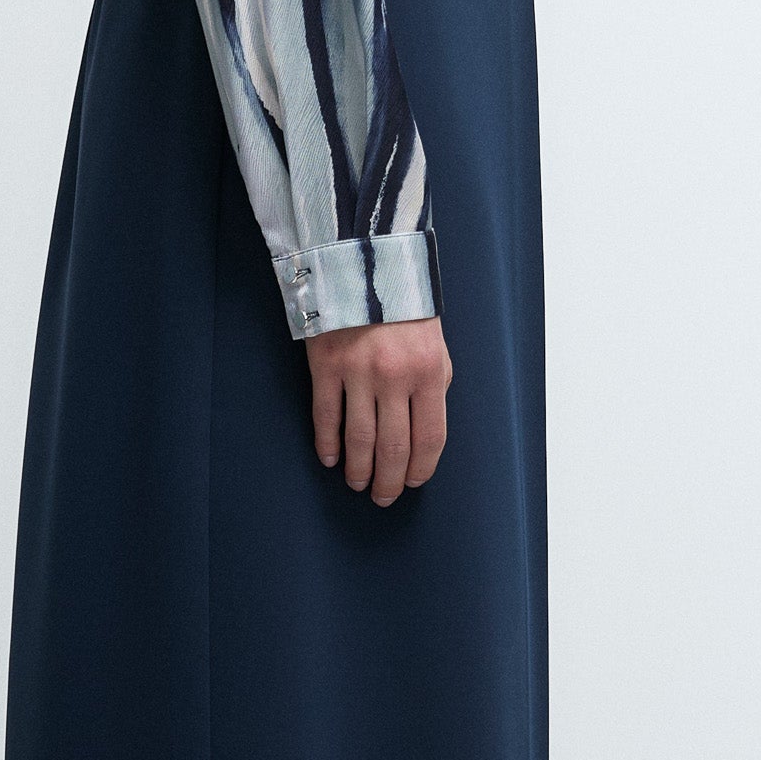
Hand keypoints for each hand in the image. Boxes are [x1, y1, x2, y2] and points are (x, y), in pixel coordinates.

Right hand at [306, 316, 451, 506]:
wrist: (365, 262)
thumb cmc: (404, 307)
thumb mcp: (434, 344)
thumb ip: (432, 385)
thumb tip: (422, 432)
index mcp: (430, 371)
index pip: (430, 437)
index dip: (421, 467)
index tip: (412, 482)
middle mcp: (396, 375)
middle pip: (394, 446)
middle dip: (389, 480)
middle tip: (383, 497)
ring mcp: (358, 371)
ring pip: (360, 439)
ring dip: (360, 469)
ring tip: (358, 484)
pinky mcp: (326, 364)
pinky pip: (326, 415)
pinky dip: (328, 443)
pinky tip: (330, 458)